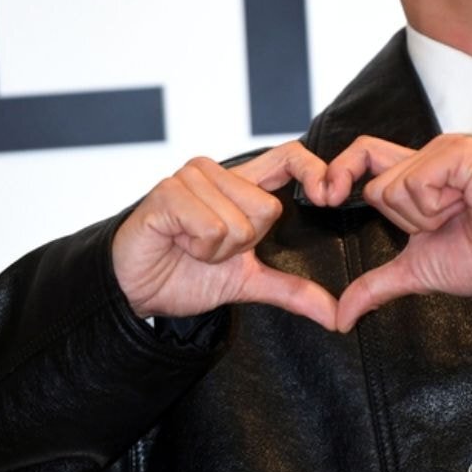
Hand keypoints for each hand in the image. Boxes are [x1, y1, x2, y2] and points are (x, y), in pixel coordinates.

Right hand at [112, 143, 337, 328]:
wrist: (136, 291)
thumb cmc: (186, 274)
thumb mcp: (248, 282)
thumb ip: (292, 291)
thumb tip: (336, 315)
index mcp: (243, 184)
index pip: (291, 156)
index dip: (314, 171)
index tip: (328, 198)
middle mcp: (218, 172)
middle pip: (268, 207)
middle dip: (244, 243)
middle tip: (211, 247)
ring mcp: (191, 178)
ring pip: (239, 222)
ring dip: (217, 250)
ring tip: (191, 246)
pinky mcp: (168, 192)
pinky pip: (210, 228)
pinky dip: (198, 248)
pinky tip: (177, 243)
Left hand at [327, 134, 471, 331]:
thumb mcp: (415, 271)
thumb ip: (375, 285)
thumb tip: (341, 316)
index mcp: (417, 173)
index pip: (363, 154)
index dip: (339, 171)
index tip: (326, 199)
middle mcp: (430, 154)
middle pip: (374, 179)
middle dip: (401, 219)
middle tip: (438, 225)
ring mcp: (446, 150)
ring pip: (394, 185)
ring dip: (422, 216)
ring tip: (457, 216)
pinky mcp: (461, 153)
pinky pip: (417, 182)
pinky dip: (435, 208)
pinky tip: (464, 207)